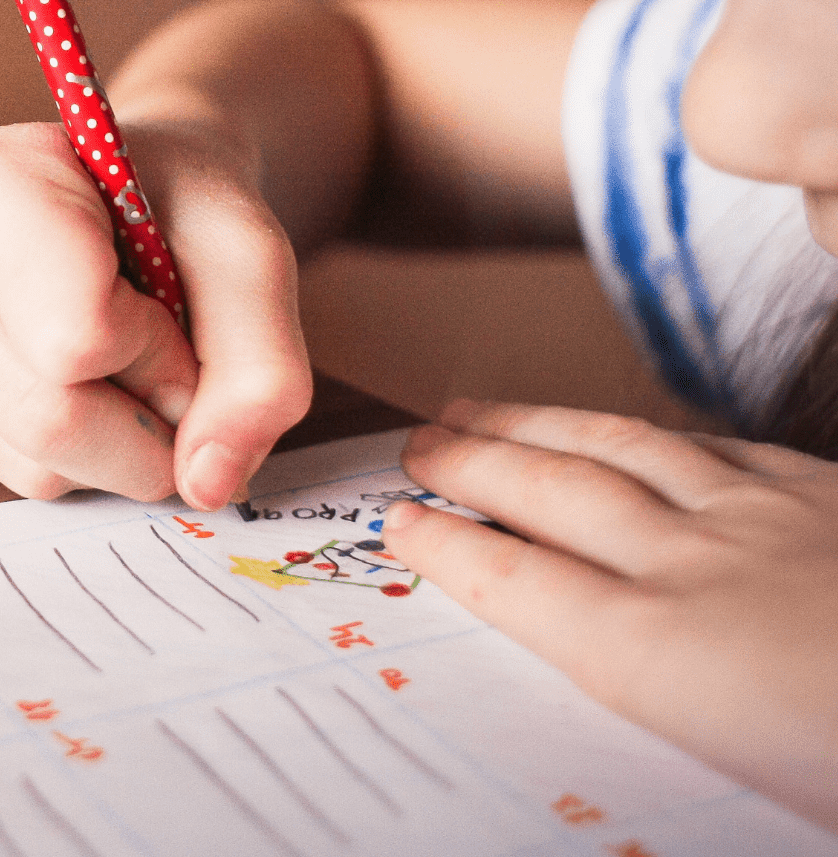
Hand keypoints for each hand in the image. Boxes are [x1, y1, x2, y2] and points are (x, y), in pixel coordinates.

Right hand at [0, 121, 311, 506]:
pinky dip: (70, 456)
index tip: (172, 305)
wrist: (128, 197)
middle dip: (144, 425)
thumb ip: (261, 366)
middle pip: (44, 418)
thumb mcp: (250, 256)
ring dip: (112, 447)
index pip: (74, 337)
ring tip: (119, 364)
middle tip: (170, 368)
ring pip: (26, 464)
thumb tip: (206, 483)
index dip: (156, 351)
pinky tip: (72, 382)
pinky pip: (2, 476)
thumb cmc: (178, 210)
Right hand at [385, 401, 837, 832]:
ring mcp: (764, 517)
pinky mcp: (828, 493)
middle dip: (470, 463)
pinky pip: (722, 444)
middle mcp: (694, 565)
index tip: (399, 521)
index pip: (515, 582)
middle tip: (419, 444)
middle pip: (552, 492)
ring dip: (537, 424)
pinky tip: (633, 430)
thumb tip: (588, 679)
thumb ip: (646, 710)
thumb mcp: (733, 784)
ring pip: (623, 446)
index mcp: (659, 653)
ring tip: (482, 410)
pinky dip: (655, 434)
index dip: (446, 547)